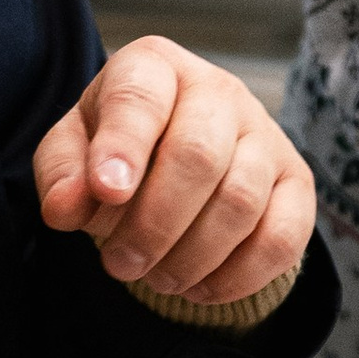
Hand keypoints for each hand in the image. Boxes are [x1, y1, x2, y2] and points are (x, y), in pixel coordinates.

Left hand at [33, 36, 313, 302]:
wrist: (181, 158)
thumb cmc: (119, 149)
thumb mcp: (74, 151)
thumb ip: (62, 173)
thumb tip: (64, 207)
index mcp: (154, 68)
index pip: (140, 99)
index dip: (123, 146)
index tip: (107, 191)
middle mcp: (218, 91)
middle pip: (198, 156)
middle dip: (154, 223)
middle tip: (120, 264)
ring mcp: (265, 134)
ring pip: (241, 202)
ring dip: (192, 256)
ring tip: (156, 278)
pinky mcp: (296, 182)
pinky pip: (283, 236)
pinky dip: (239, 276)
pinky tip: (201, 289)